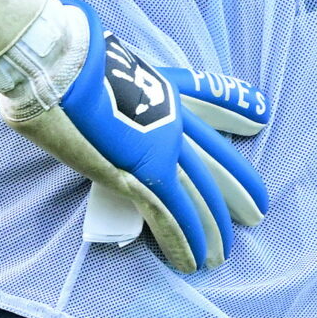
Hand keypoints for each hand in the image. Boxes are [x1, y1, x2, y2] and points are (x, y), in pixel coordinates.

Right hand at [0, 0, 268, 272]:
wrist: (56, 62)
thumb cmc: (64, 57)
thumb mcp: (95, 62)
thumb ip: (101, 78)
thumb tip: (80, 80)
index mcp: (162, 86)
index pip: (210, 95)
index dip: (236, 106)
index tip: (260, 115)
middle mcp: (171, 116)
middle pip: (215, 158)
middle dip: (236, 186)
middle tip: (260, 208)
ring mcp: (162, 145)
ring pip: (198, 195)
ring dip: (211, 228)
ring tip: (224, 254)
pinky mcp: (145, 173)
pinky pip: (171, 215)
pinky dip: (183, 240)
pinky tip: (195, 260)